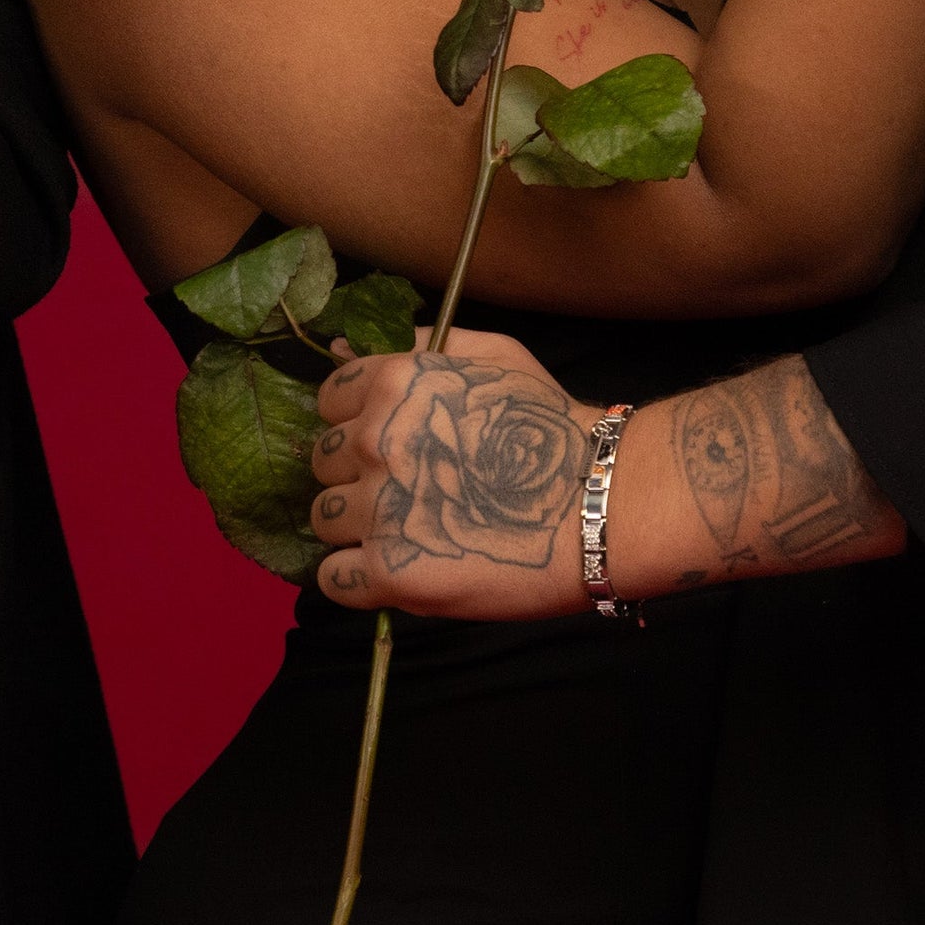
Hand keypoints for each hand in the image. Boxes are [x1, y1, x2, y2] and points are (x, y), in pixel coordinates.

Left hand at [305, 331, 593, 621]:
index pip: (329, 399)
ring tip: (408, 532)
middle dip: (357, 474)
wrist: (602, 506)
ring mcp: (380, 509)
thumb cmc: (552, 430)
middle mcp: (377, 443)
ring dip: (356, 527)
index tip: (390, 442)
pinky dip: (356, 580)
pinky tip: (398, 569)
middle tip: (408, 491)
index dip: (356, 421)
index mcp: (395, 386)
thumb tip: (343, 345)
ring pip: (324, 518)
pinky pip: (332, 578)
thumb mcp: (492, 357)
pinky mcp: (390, 572)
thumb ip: (417, 344)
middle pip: (323, 461)